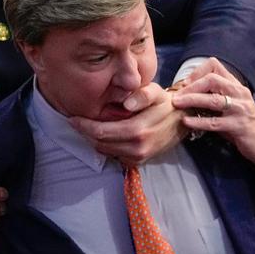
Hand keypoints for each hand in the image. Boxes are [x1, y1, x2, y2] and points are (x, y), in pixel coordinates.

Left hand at [69, 82, 185, 164]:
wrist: (182, 121)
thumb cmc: (165, 104)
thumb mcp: (156, 92)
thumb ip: (142, 95)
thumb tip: (127, 104)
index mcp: (137, 130)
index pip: (101, 132)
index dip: (84, 126)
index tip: (73, 118)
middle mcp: (137, 147)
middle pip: (99, 143)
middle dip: (87, 133)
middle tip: (79, 122)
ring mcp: (138, 157)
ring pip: (105, 151)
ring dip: (96, 140)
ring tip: (92, 126)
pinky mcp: (139, 161)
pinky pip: (115, 156)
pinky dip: (107, 146)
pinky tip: (108, 135)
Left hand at [172, 57, 254, 162]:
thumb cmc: (242, 122)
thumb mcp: (231, 104)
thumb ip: (214, 95)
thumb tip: (186, 92)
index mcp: (235, 85)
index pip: (215, 65)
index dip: (197, 72)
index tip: (185, 84)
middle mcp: (239, 93)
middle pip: (213, 79)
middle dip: (192, 86)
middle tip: (177, 95)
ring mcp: (240, 109)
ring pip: (213, 100)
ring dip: (192, 100)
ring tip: (177, 104)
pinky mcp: (238, 126)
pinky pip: (215, 122)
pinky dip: (199, 121)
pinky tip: (187, 122)